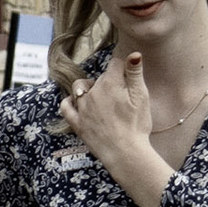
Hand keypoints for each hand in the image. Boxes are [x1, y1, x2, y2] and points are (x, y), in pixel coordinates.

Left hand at [60, 50, 153, 172]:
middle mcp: (92, 92)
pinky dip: (70, 101)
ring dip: (88, 88)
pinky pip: (66, 106)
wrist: (125, 153)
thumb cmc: (136, 126)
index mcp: (109, 83)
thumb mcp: (141, 97)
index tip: (129, 76)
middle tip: (122, 96)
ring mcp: (82, 108)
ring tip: (100, 97)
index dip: (123, 68)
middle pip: (99, 78)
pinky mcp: (77, 123)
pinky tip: (77, 102)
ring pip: (80, 88)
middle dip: (110, 82)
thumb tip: (134, 53)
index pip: (114, 64)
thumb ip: (135, 73)